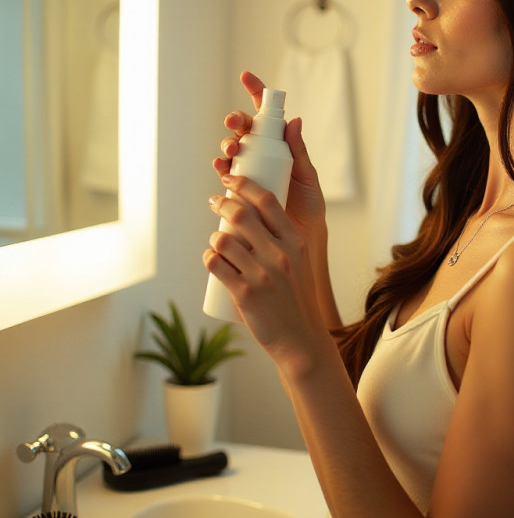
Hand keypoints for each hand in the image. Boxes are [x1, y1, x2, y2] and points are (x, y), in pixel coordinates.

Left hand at [203, 174, 328, 371]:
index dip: (245, 184)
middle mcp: (280, 254)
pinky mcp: (245, 294)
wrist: (301, 338)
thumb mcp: (300, 262)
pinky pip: (215, 264)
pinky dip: (208, 257)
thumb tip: (252, 214)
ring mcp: (262, 274)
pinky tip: (210, 257)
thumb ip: (282, 239)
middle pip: (241, 214)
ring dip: (214, 236)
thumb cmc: (297, 297)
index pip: (268, 200)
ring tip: (216, 240)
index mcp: (296, 242)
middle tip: (214, 201)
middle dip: (223, 203)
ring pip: (223, 239)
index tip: (230, 179)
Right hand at [214, 71, 326, 239]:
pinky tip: (220, 168)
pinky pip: (224, 173)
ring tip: (231, 150)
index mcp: (279, 144)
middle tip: (235, 124)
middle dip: (235, 121)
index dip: (255, 92)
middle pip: (243, 128)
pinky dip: (219, 167)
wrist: (299, 237)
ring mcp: (247, 169)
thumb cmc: (309, 206)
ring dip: (226, 144)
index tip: (246, 76)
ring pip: (231, 148)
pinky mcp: (237, 189)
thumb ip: (299, 151)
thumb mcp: (307, 176)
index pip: (265, 114)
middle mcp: (260, 153)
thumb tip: (295, 120)